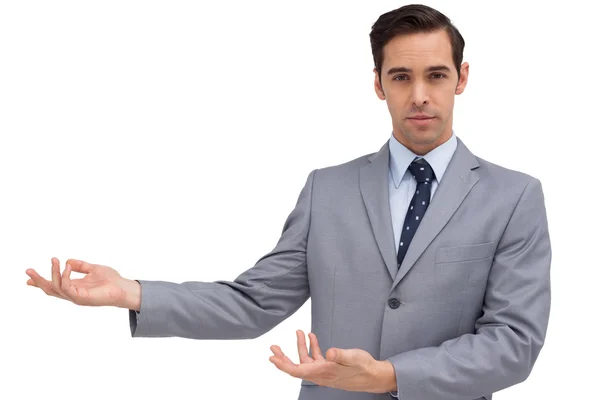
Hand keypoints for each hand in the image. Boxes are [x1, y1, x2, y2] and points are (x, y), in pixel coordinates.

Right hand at [25, 257, 135, 307]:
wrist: (123, 288)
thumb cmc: (112, 280)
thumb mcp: (94, 269)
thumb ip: (81, 266)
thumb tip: (68, 260)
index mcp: (75, 287)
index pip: (54, 286)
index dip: (40, 283)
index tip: (27, 279)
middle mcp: (73, 293)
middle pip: (50, 289)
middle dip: (38, 280)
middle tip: (28, 270)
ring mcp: (76, 297)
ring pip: (56, 288)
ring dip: (53, 273)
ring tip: (54, 260)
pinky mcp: (81, 298)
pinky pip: (67, 288)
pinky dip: (64, 277)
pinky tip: (67, 266)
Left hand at [269, 330, 387, 392]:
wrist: (374, 376)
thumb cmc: (363, 367)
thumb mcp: (353, 358)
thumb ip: (340, 355)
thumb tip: (329, 352)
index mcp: (323, 372)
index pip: (297, 371)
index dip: (283, 364)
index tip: (272, 357)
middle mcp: (321, 374)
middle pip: (296, 367)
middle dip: (283, 357)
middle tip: (273, 347)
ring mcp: (325, 371)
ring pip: (306, 361)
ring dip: (301, 347)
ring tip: (299, 332)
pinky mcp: (330, 367)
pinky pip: (316, 358)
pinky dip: (312, 348)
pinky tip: (312, 337)